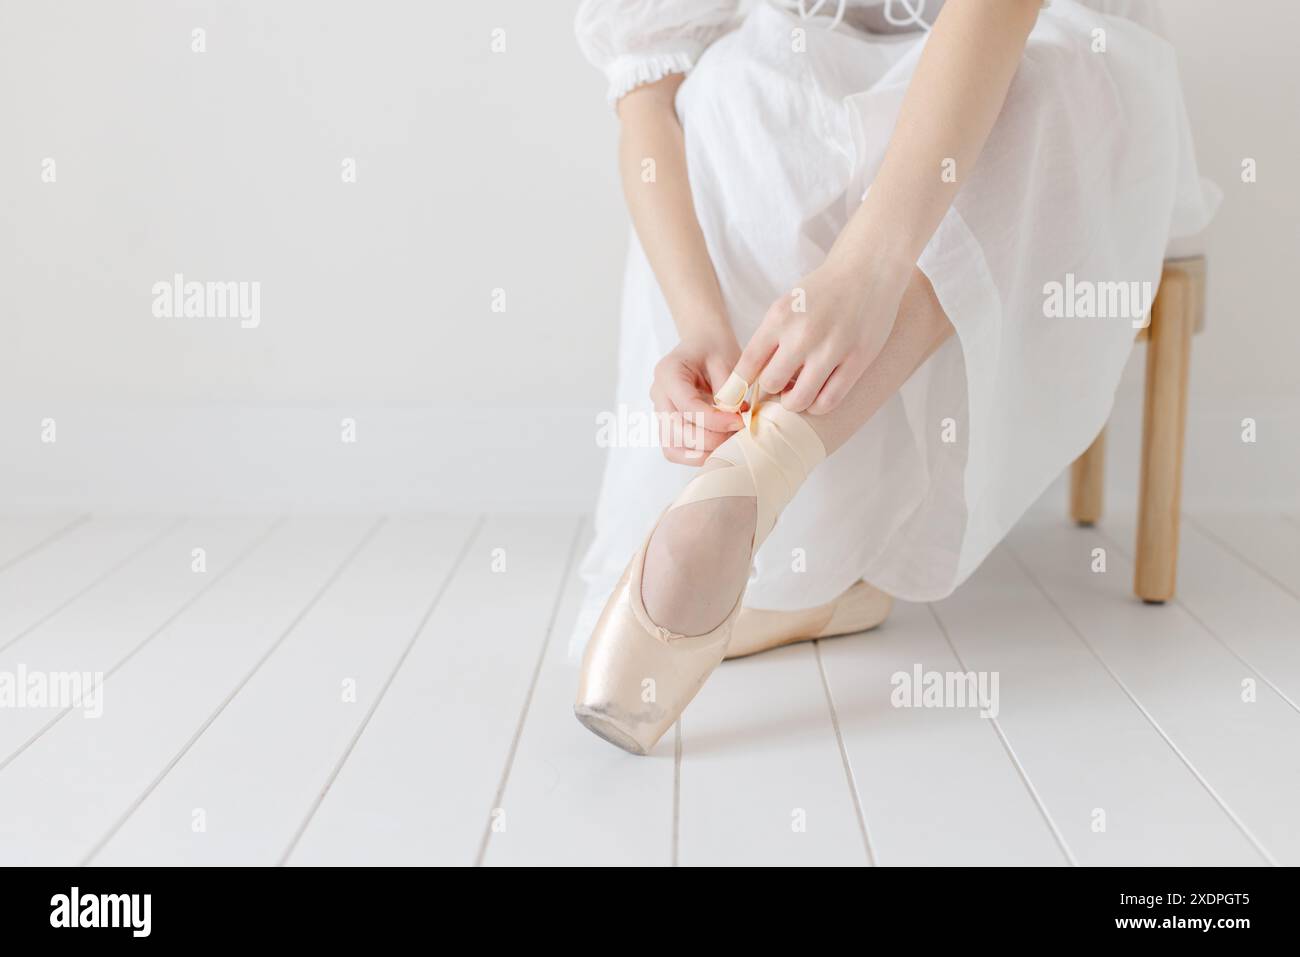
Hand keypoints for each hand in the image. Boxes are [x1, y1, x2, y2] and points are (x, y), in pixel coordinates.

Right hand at [650, 331, 744, 464]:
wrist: (702, 344)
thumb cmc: (714, 349)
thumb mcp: (726, 361)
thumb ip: (729, 391)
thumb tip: (736, 420)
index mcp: (668, 372)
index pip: (687, 406)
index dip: (715, 420)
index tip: (740, 421)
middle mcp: (658, 394)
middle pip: (676, 431)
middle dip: (710, 440)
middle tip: (738, 435)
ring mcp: (659, 412)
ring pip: (672, 446)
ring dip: (702, 452)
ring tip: (729, 442)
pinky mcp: (667, 425)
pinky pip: (676, 449)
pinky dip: (696, 455)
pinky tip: (719, 446)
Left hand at [729, 251, 909, 414]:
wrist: (866, 271)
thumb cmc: (821, 293)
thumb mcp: (786, 306)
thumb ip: (768, 339)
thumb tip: (749, 379)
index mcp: (779, 318)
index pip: (747, 364)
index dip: (739, 387)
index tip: (740, 396)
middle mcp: (803, 333)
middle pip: (771, 384)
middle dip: (771, 390)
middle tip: (780, 386)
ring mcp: (832, 348)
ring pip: (799, 399)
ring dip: (793, 403)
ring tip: (797, 394)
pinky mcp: (857, 360)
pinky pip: (829, 400)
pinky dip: (818, 406)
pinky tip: (817, 396)